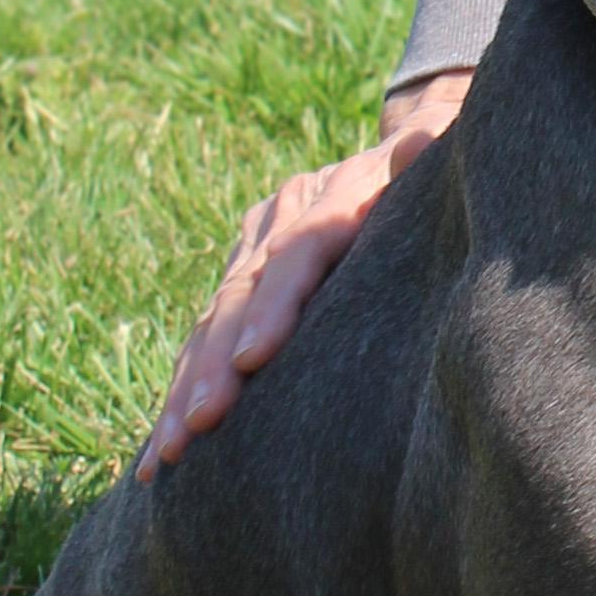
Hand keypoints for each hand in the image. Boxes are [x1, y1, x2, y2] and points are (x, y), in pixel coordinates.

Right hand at [137, 71, 472, 477]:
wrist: (407, 149)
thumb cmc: (435, 174)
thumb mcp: (436, 161)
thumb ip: (424, 155)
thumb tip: (419, 142)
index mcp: (331, 196)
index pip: (296, 250)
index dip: (273, 304)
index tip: (254, 359)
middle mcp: (282, 219)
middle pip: (240, 295)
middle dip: (214, 365)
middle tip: (196, 426)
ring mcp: (256, 248)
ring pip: (211, 324)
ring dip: (186, 389)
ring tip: (167, 453)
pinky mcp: (246, 275)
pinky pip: (209, 340)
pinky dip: (187, 391)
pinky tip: (159, 452)